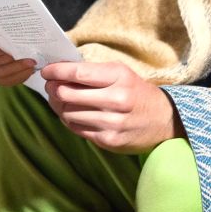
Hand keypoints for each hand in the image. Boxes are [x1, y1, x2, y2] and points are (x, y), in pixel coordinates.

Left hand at [40, 61, 181, 152]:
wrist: (164, 120)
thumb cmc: (136, 93)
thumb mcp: (121, 74)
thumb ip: (92, 72)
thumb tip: (58, 73)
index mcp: (119, 77)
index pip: (78, 73)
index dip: (56, 71)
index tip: (46, 71)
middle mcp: (117, 99)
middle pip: (68, 94)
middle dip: (53, 89)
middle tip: (51, 86)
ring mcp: (112, 122)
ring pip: (69, 113)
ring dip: (60, 107)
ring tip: (62, 101)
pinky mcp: (109, 140)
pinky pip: (77, 129)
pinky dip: (70, 120)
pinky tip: (73, 114)